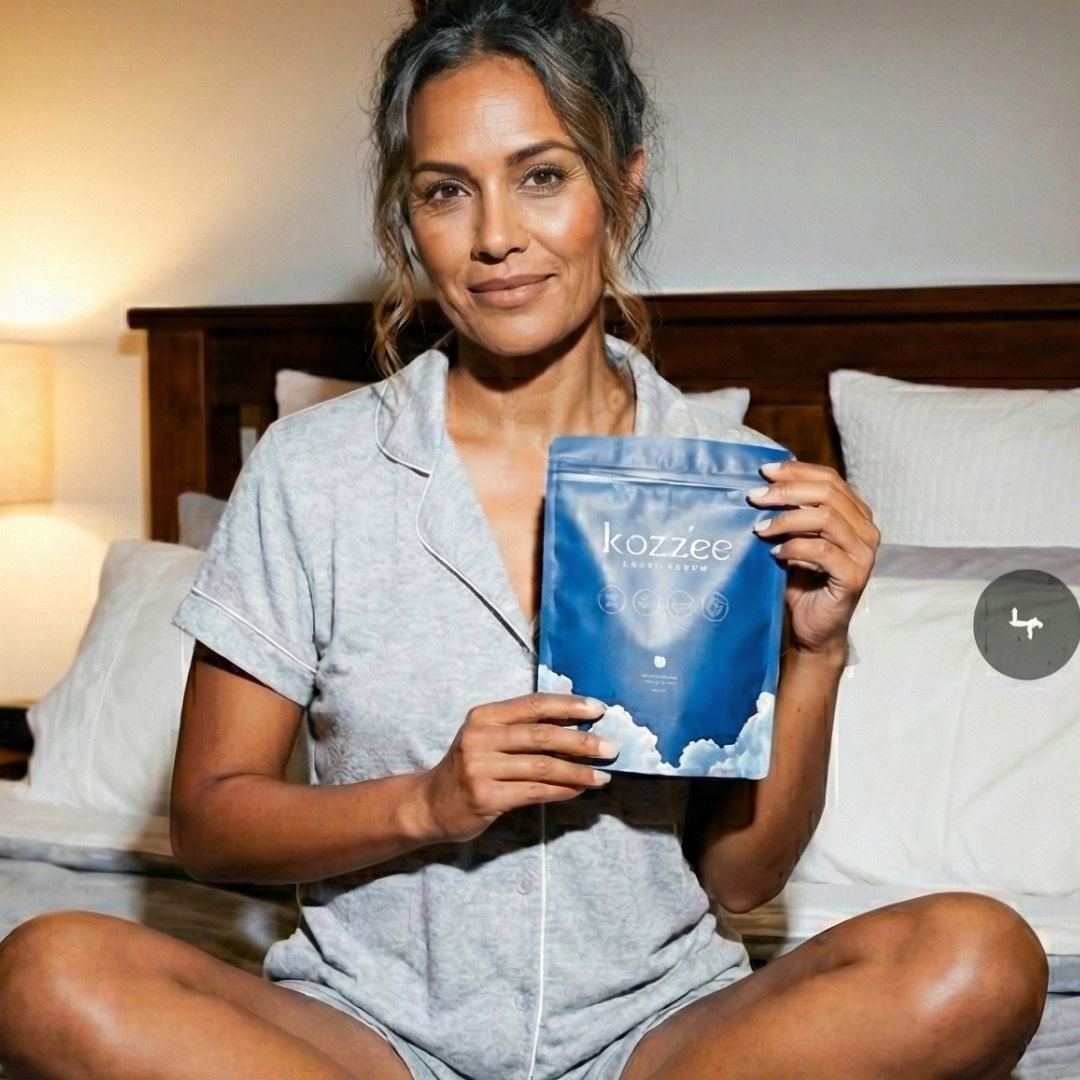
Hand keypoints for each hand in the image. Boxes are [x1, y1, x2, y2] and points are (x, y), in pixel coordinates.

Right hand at [422, 693, 618, 843]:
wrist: (431, 804)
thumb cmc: (471, 767)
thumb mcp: (488, 738)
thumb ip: (523, 728)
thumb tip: (577, 725)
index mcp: (484, 716)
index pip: (534, 704)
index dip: (569, 705)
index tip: (599, 709)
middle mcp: (480, 738)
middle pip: (542, 735)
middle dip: (581, 741)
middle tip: (611, 747)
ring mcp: (480, 768)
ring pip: (542, 766)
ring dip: (578, 771)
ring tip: (603, 776)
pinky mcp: (485, 796)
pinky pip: (533, 792)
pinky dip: (561, 791)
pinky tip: (579, 791)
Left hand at [747, 460, 879, 658]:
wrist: (813, 628)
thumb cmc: (802, 582)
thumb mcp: (794, 539)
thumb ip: (791, 513)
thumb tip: (760, 485)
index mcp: (855, 514)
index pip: (829, 479)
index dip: (797, 471)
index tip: (764, 471)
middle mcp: (866, 530)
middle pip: (828, 493)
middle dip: (786, 491)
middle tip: (754, 497)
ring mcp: (864, 553)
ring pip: (826, 518)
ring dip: (786, 519)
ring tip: (759, 528)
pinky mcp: (855, 576)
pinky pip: (823, 552)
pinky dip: (794, 547)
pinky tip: (775, 553)